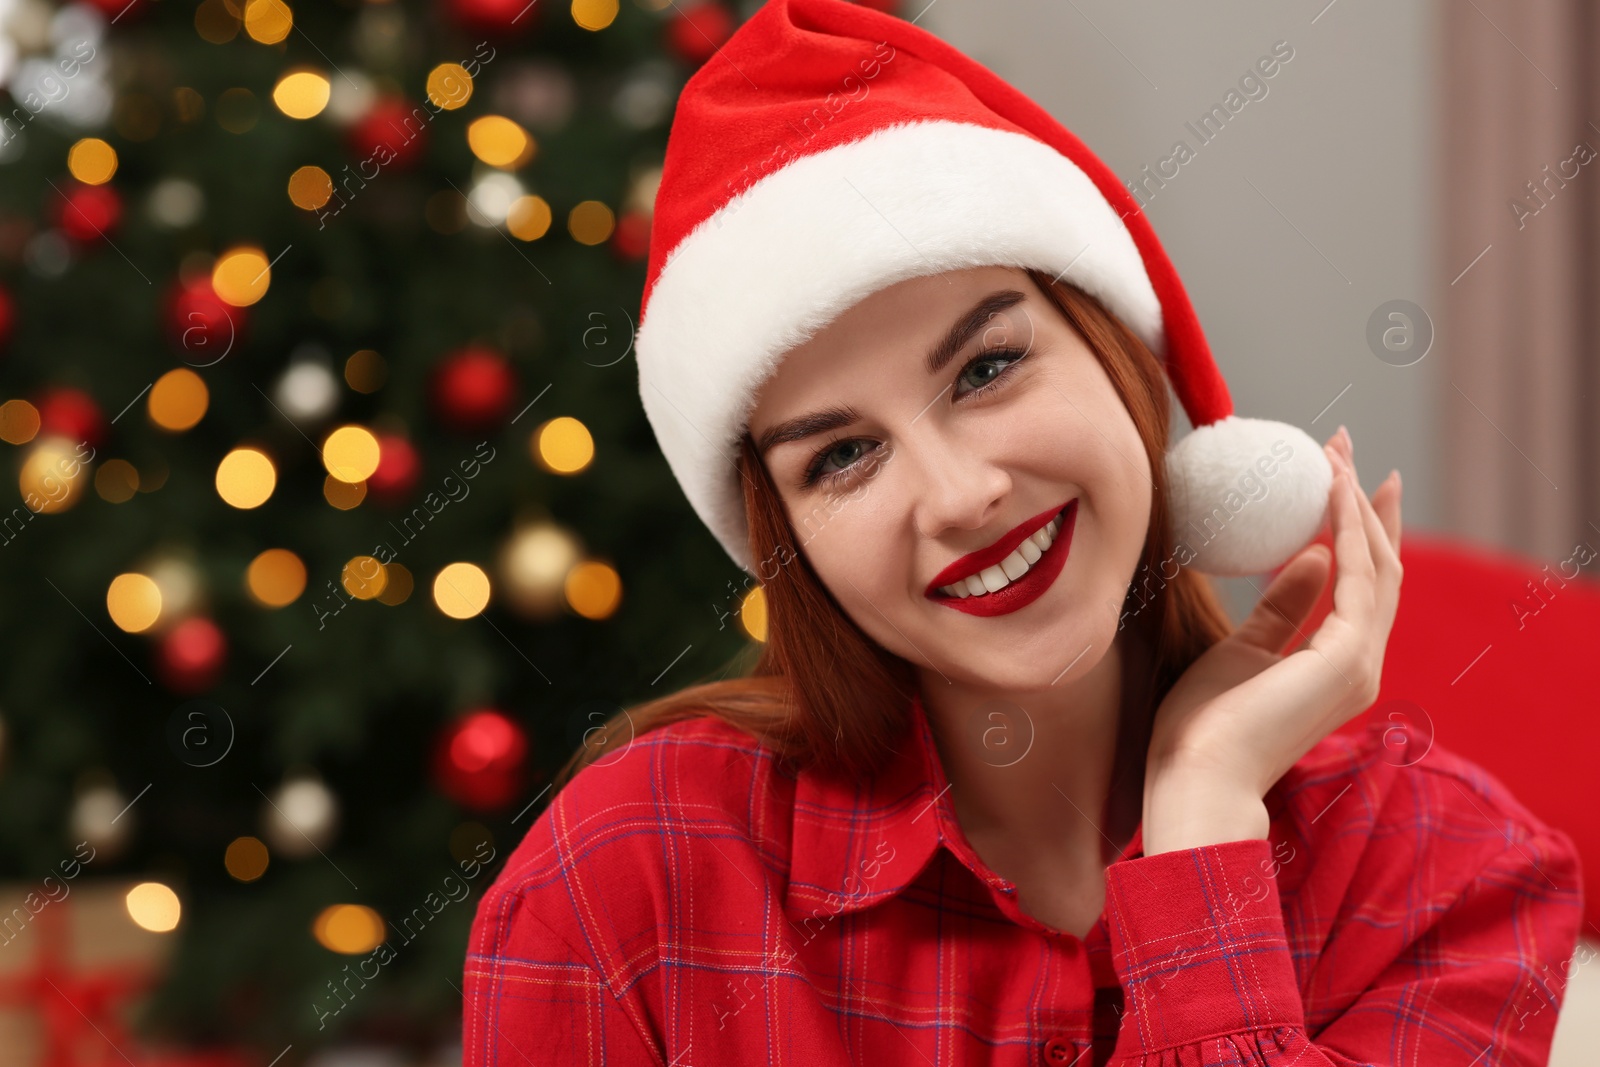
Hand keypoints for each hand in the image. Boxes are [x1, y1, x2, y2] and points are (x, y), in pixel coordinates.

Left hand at [1141, 426, 1402, 854]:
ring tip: (1336, 456)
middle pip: (1379, 570)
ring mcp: (1358, 664)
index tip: (1341, 481)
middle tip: (1346, 451)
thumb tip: (1304, 556)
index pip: (1359, 585)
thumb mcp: (1239, 650)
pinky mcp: (1345, 659)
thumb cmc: (1201, 726)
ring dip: (1357, 506)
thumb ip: (1278, 608)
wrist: (1194, 776)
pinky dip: (1345, 529)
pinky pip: (1355, 578)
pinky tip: (1330, 492)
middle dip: (1366, 506)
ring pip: (1375, 568)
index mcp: (1336, 666)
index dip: (1356, 530)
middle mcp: (1358, 664)